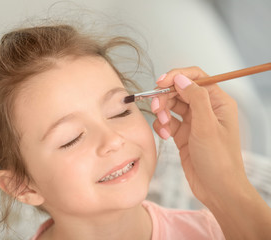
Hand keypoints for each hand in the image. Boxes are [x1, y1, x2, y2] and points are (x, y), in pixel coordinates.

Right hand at [151, 66, 270, 238]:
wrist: (217, 190)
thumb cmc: (219, 160)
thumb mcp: (207, 126)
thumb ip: (195, 98)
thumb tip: (180, 79)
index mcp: (218, 102)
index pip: (195, 78)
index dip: (176, 76)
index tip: (160, 83)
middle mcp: (206, 109)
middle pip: (179, 91)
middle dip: (166, 98)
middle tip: (157, 108)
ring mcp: (194, 121)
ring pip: (171, 106)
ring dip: (163, 113)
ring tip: (164, 126)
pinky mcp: (183, 134)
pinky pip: (167, 122)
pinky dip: (162, 126)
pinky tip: (165, 136)